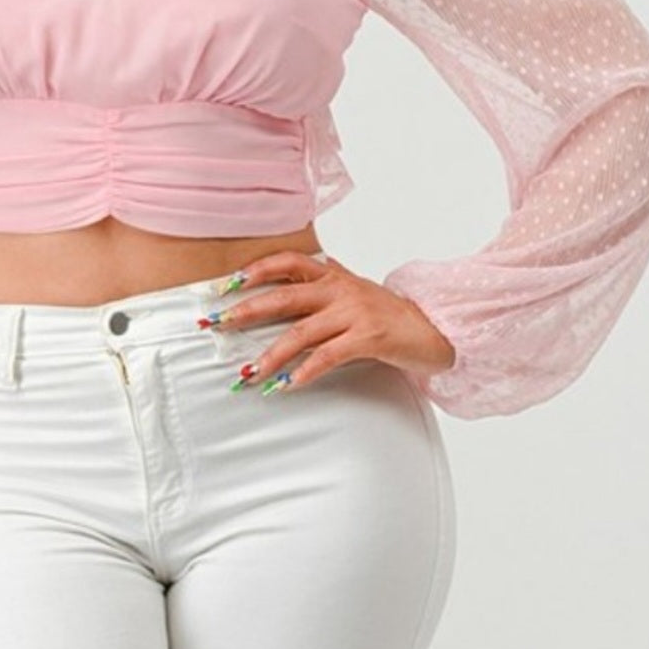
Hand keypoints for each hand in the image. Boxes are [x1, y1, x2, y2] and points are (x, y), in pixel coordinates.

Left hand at [201, 248, 455, 391]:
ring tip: (245, 374)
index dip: (255, 270)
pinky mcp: (369, 338)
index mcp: (333, 274)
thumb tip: (287, 282)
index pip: (287, 262)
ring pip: (300, 333)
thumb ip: (324, 285)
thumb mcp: (354, 291)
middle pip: (283, 296)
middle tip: (213, 324)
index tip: (225, 285)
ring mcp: (354, 312)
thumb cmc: (389, 313)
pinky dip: (304, 373)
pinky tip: (285, 386)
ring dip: (269, 356)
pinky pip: (328, 357)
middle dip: (245, 311)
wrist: (435, 327)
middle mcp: (340, 289)